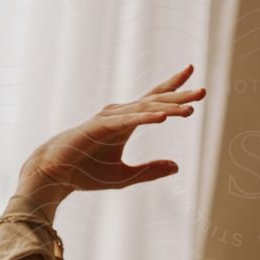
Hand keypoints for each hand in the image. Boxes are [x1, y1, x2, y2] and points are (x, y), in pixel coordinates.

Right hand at [17, 64, 205, 202]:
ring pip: (145, 109)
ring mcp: (110, 119)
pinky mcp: (100, 127)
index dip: (174, 90)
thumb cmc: (85, 172)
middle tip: (204, 91)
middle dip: (179, 95)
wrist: (55, 174)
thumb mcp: (125, 176)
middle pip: (155, 101)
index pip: (154, 102)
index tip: (194, 82)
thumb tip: (177, 166)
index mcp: (126, 122)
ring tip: (191, 107)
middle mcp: (119, 115)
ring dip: (168, 108)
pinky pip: (128, 121)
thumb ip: (150, 171)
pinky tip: (163, 117)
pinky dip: (145, 118)